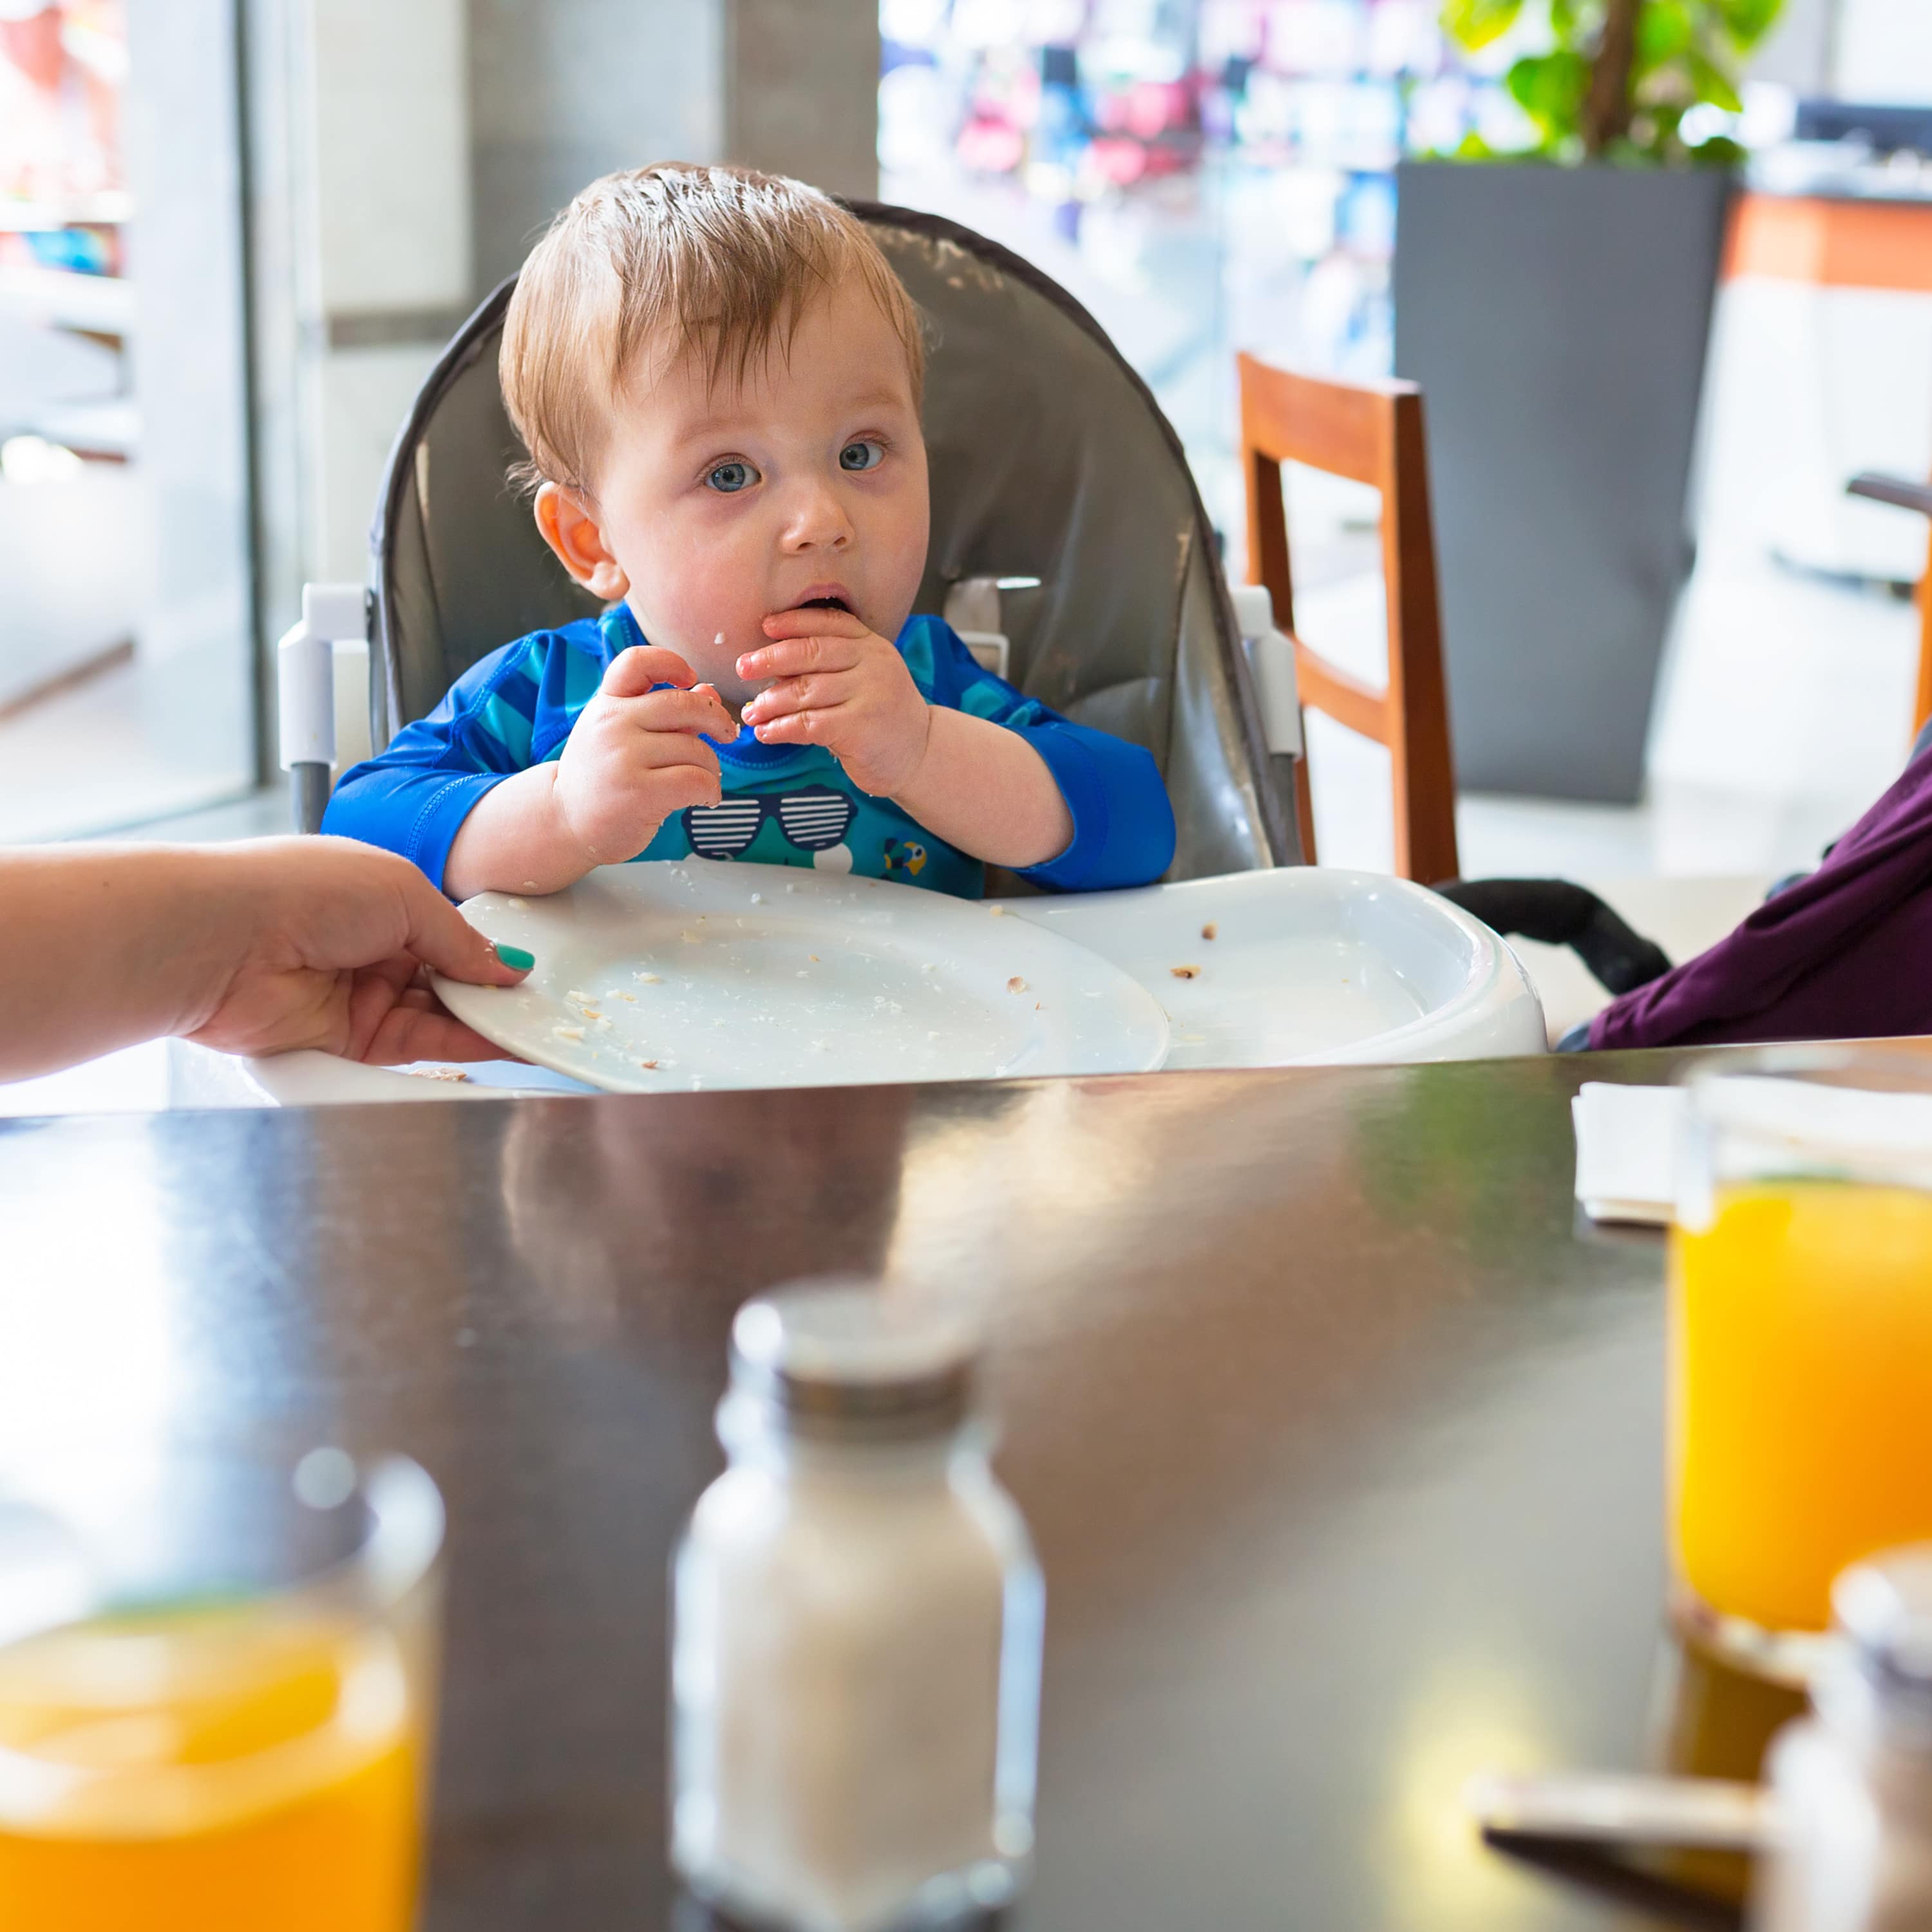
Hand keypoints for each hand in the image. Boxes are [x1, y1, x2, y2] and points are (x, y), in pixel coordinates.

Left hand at [179, 838, 533, 1063]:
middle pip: (444, 978)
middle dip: (489, 990)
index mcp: (377, 899)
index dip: (485, 951)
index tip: (526, 969)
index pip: (446, 932)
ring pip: (435, 1016)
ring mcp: (356, 996)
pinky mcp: (346, 1040)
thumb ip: (458, 937)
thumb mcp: (403, 892)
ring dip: (481, 1021)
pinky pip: (414, 1047)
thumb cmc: (297, 890)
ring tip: (529, 1026)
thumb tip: (504, 964)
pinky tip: (495, 1040)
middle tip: (538, 1004)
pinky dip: (457, 1045)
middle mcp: (366, 949)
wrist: (222, 940)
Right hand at [551, 645, 732, 867]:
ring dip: (713, 767)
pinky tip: (707, 798)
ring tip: (705, 781)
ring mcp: (623, 757)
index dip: (671, 663)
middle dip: (717, 719)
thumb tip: (709, 692)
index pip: (637, 662)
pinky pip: (696, 781)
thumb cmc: (603, 777)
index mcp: (606, 703)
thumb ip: (666, 714)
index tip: (691, 679)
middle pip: (683, 704)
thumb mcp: (624, 736)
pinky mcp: (639, 792)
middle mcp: (611, 724)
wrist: (568, 823)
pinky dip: (711, 790)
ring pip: (695, 749)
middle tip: (727, 734)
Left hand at [738, 607, 931, 795]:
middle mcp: (873, 664)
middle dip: (771, 659)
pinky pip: (810, 723)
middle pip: (812, 652)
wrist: (919, 753)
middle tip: (743, 668)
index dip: (794, 622)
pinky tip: (766, 732)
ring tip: (751, 712)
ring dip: (771, 702)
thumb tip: (772, 664)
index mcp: (871, 645)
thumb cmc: (880, 715)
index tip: (765, 626)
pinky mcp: (861, 727)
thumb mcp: (864, 678)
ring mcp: (869, 694)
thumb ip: (830, 666)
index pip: (829, 623)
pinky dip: (782, 728)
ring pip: (806, 690)